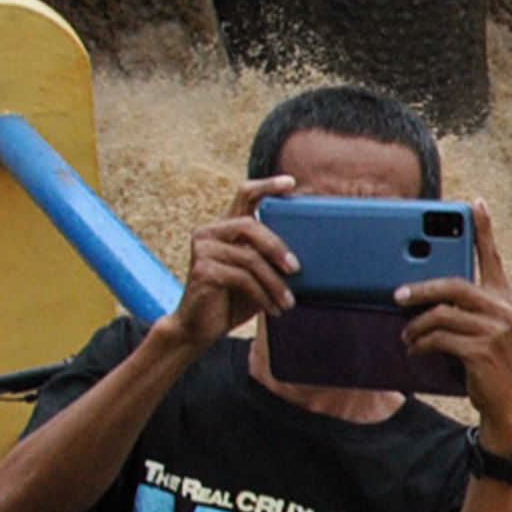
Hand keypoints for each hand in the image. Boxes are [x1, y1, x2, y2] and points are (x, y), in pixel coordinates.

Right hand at [160, 175, 300, 348]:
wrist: (200, 328)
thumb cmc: (233, 299)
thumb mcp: (258, 275)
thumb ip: (271, 259)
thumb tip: (312, 255)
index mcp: (226, 227)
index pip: (244, 195)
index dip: (267, 185)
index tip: (291, 183)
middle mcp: (211, 231)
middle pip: (250, 225)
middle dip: (277, 247)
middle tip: (297, 269)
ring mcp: (204, 249)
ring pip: (249, 257)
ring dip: (274, 282)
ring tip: (288, 302)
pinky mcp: (202, 270)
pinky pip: (242, 278)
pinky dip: (263, 295)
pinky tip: (273, 309)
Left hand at [398, 197, 511, 446]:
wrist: (504, 402)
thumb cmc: (486, 363)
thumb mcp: (481, 331)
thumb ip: (463, 310)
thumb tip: (420, 298)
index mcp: (504, 298)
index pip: (493, 258)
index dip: (485, 229)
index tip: (475, 203)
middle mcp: (504, 310)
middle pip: (454, 285)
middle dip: (421, 290)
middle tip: (398, 296)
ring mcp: (496, 330)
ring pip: (442, 314)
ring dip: (416, 326)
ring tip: (406, 335)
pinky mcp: (483, 350)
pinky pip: (440, 338)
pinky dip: (421, 344)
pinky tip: (415, 350)